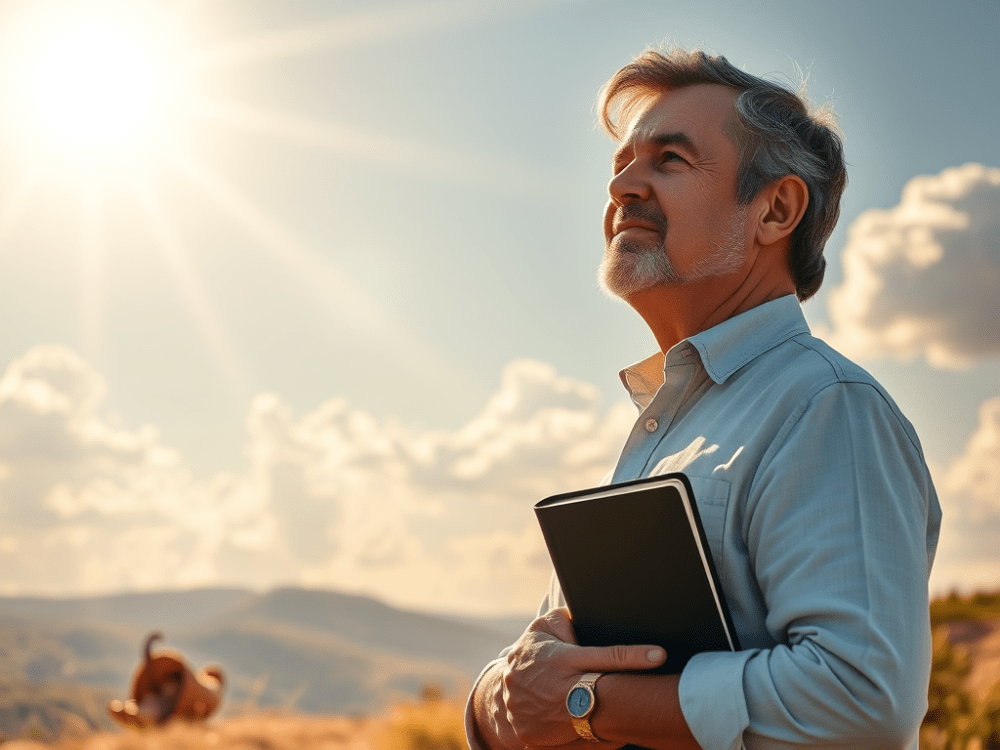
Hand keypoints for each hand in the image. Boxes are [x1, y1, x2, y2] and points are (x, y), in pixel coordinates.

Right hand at [496, 608, 665, 747]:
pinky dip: (603, 742)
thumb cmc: (529, 657)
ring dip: (618, 724)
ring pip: (596, 725)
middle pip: (604, 693)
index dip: (632, 656)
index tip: (658, 655)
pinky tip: (618, 737)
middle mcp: (556, 689)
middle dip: (632, 695)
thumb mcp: (539, 630)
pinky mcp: (546, 740)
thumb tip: (585, 614)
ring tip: (641, 720)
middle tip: (662, 694)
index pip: (602, 655)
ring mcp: (551, 718)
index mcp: (560, 660)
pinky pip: (585, 745)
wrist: (500, 697)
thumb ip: (564, 619)